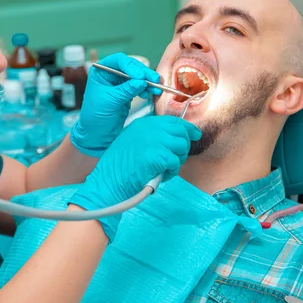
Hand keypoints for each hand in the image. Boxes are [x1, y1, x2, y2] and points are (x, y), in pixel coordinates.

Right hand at [69, 115, 201, 241]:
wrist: (108, 181)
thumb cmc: (118, 167)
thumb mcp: (132, 142)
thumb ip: (151, 137)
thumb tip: (176, 139)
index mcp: (143, 123)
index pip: (174, 121)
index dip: (187, 128)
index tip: (194, 135)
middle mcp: (150, 128)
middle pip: (181, 133)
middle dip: (183, 148)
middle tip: (175, 160)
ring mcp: (154, 141)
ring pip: (181, 148)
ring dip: (177, 161)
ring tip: (163, 170)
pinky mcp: (157, 156)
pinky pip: (175, 162)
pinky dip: (171, 171)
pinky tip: (160, 175)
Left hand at [70, 53, 162, 157]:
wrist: (97, 135)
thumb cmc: (96, 117)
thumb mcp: (110, 101)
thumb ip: (126, 90)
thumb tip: (141, 81)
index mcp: (100, 72)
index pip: (118, 61)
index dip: (131, 66)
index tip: (140, 76)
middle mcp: (110, 75)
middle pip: (131, 67)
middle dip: (143, 73)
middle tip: (154, 79)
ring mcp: (120, 83)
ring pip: (137, 76)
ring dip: (148, 81)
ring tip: (156, 88)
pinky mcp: (127, 92)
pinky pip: (139, 86)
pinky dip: (146, 88)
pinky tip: (150, 92)